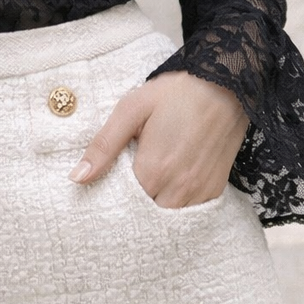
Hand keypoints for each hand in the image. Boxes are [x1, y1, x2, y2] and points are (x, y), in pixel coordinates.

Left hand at [69, 69, 249, 206]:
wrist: (226, 85)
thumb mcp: (132, 109)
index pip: (124, 206)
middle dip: (134, 209)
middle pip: (147, 218)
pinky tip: (169, 186)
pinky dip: (177, 206)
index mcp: (153, 170)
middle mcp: (179, 188)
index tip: (108, 190)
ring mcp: (200, 192)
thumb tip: (77, 178)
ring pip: (170, 219)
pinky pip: (190, 213)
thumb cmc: (175, 94)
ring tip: (148, 185)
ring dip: (156, 208)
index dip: (113, 201)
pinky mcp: (216, 190)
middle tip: (127, 187)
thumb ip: (104, 146)